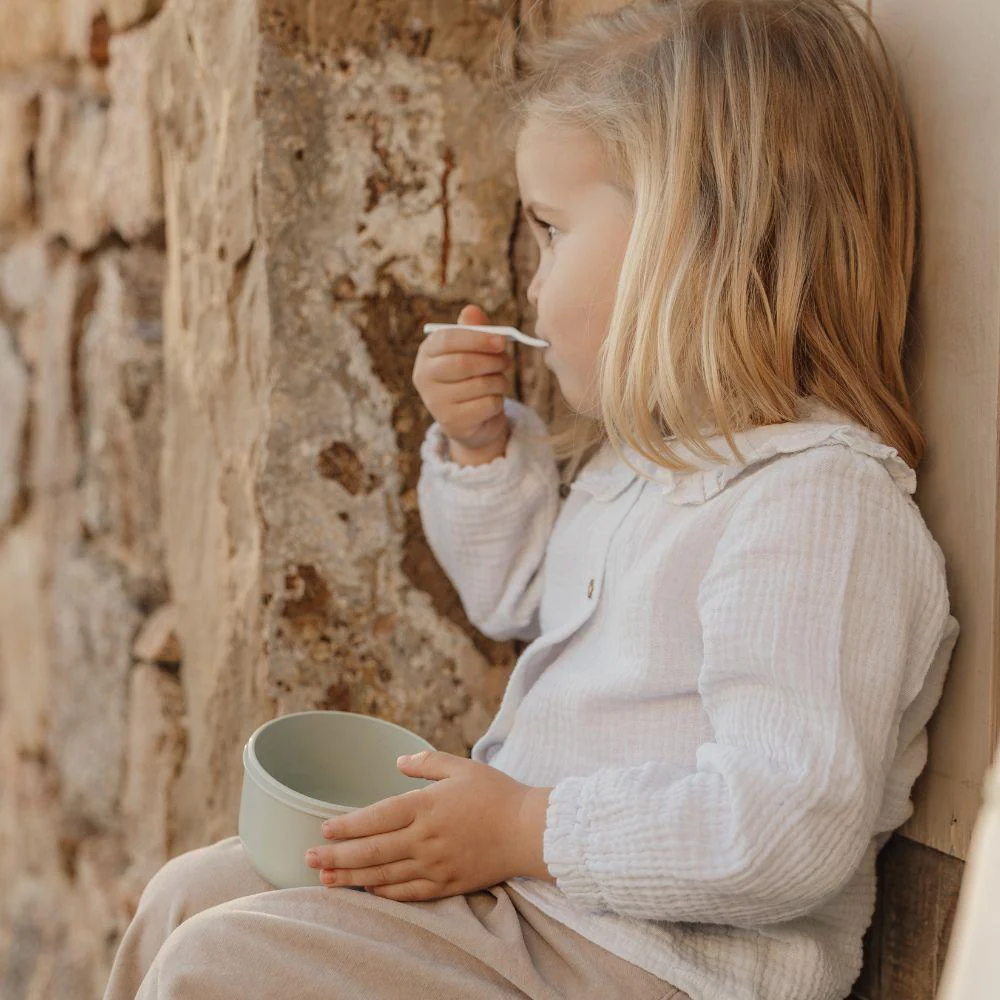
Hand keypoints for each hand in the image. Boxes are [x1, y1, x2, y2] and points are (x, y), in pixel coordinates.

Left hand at [303, 750, 554, 900]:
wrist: (529, 830)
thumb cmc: (496, 793)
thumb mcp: (461, 766)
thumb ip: (427, 762)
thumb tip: (399, 760)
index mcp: (426, 806)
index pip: (376, 818)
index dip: (346, 826)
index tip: (323, 830)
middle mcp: (425, 838)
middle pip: (371, 851)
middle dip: (336, 856)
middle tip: (309, 860)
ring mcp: (435, 865)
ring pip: (384, 876)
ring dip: (351, 879)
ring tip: (326, 880)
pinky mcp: (447, 884)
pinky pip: (408, 893)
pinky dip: (384, 894)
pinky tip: (367, 892)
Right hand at [412, 304, 511, 457]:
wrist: (471, 420)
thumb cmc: (471, 376)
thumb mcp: (472, 350)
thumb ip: (473, 329)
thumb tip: (472, 310)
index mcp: (426, 354)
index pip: (447, 340)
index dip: (477, 338)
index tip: (502, 340)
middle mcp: (424, 378)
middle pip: (462, 363)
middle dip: (491, 360)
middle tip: (507, 361)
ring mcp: (436, 403)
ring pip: (479, 385)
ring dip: (499, 381)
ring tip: (500, 381)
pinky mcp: (453, 423)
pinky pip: (487, 405)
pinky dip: (498, 401)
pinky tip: (492, 401)